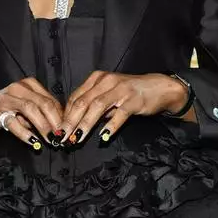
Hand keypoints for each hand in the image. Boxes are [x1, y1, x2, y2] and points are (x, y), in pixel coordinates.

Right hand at [0, 78, 64, 147]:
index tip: (67, 130)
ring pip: (32, 110)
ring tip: (51, 140)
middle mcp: (19, 88)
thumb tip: (61, 125)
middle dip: (56, 122)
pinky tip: (33, 142)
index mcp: (30, 84)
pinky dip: (25, 133)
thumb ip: (41, 111)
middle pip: (44, 104)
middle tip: (62, 137)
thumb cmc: (7, 108)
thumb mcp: (26, 105)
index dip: (61, 116)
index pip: (51, 99)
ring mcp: (8, 99)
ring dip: (44, 127)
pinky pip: (14, 123)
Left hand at [60, 71, 187, 145]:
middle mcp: (106, 81)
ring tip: (76, 138)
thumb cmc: (130, 93)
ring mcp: (120, 89)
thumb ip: (93, 105)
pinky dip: (110, 126)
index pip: (75, 97)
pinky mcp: (133, 100)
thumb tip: (75, 123)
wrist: (158, 88)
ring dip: (84, 125)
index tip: (59, 130)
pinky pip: (119, 114)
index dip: (65, 115)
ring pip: (96, 107)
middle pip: (82, 102)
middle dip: (70, 121)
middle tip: (62, 137)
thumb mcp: (108, 94)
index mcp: (97, 79)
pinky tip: (103, 137)